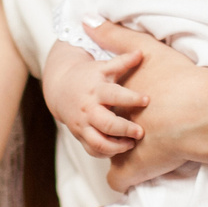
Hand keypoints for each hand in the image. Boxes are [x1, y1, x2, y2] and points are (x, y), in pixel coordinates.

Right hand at [47, 41, 145, 159]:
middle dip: (125, 130)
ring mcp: (83, 125)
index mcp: (96, 90)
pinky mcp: (80, 135)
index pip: (114, 95)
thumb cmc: (88, 76)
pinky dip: (106, 153)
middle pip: (107, 124)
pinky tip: (119, 148)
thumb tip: (141, 53)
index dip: (131, 98)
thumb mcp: (104, 67)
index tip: (147, 100)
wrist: (60, 88)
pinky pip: (92, 150)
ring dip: (117, 147)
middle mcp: (89, 110)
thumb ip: (123, 61)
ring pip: (99, 143)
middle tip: (141, 132)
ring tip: (131, 144)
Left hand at [87, 21, 207, 191]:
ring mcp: (120, 148)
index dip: (102, 102)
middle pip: (97, 127)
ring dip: (110, 153)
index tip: (110, 102)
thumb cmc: (177, 80)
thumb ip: (115, 35)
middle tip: (111, 127)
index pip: (99, 100)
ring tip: (122, 153)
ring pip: (104, 153)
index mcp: (114, 96)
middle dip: (100, 128)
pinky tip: (127, 181)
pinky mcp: (131, 170)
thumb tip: (85, 19)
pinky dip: (123, 180)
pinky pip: (117, 181)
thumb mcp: (147, 51)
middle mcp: (112, 122)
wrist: (198, 111)